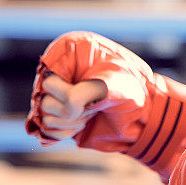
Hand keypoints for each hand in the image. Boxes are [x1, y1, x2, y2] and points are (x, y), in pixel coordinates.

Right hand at [25, 31, 185, 184]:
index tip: (92, 93)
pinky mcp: (56, 115)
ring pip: (43, 117)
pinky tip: (83, 125)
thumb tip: (67, 107)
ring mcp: (55, 93)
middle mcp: (58, 69)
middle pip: (42, 100)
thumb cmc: (132, 90)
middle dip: (72, 110)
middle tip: (95, 106)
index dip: (68, 93)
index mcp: (67, 50)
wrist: (142, 115)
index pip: (48, 79)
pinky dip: (63, 133)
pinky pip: (44, 131)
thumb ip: (87, 92)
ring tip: (92, 113)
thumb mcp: (113, 84)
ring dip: (70, 123)